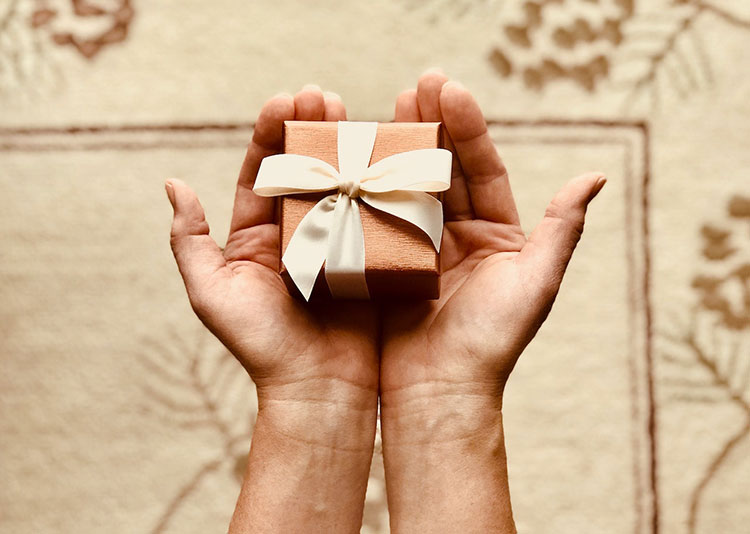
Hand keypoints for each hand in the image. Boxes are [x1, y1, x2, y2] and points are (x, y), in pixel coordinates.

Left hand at [166, 86, 378, 532]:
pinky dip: (378, 181)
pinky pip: (374, 211)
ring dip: (346, 146)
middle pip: (303, 170)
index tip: (285, 101)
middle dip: (310, 129)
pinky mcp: (370, 256)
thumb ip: (191, 242)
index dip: (271, 135)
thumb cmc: (261, 345)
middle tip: (322, 97)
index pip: (262, 173)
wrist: (318, 389)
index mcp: (257, 236)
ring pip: (340, 183)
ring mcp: (337, 242)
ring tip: (354, 113)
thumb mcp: (212, 293)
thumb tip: (174, 184)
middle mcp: (297, 233)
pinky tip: (386, 153)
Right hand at [379, 71, 604, 532]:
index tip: (448, 89)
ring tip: (387, 107)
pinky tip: (356, 157)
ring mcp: (418, 248)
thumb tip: (595, 176)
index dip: (467, 128)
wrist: (439, 393)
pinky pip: (377, 217)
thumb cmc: (491, 343)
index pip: (481, 169)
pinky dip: (368, 186)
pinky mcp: (385, 264)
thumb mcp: (534, 284)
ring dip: (398, 147)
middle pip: (443, 170)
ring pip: (409, 187)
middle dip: (430, 125)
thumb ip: (562, 229)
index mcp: (494, 235)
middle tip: (416, 85)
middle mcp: (457, 235)